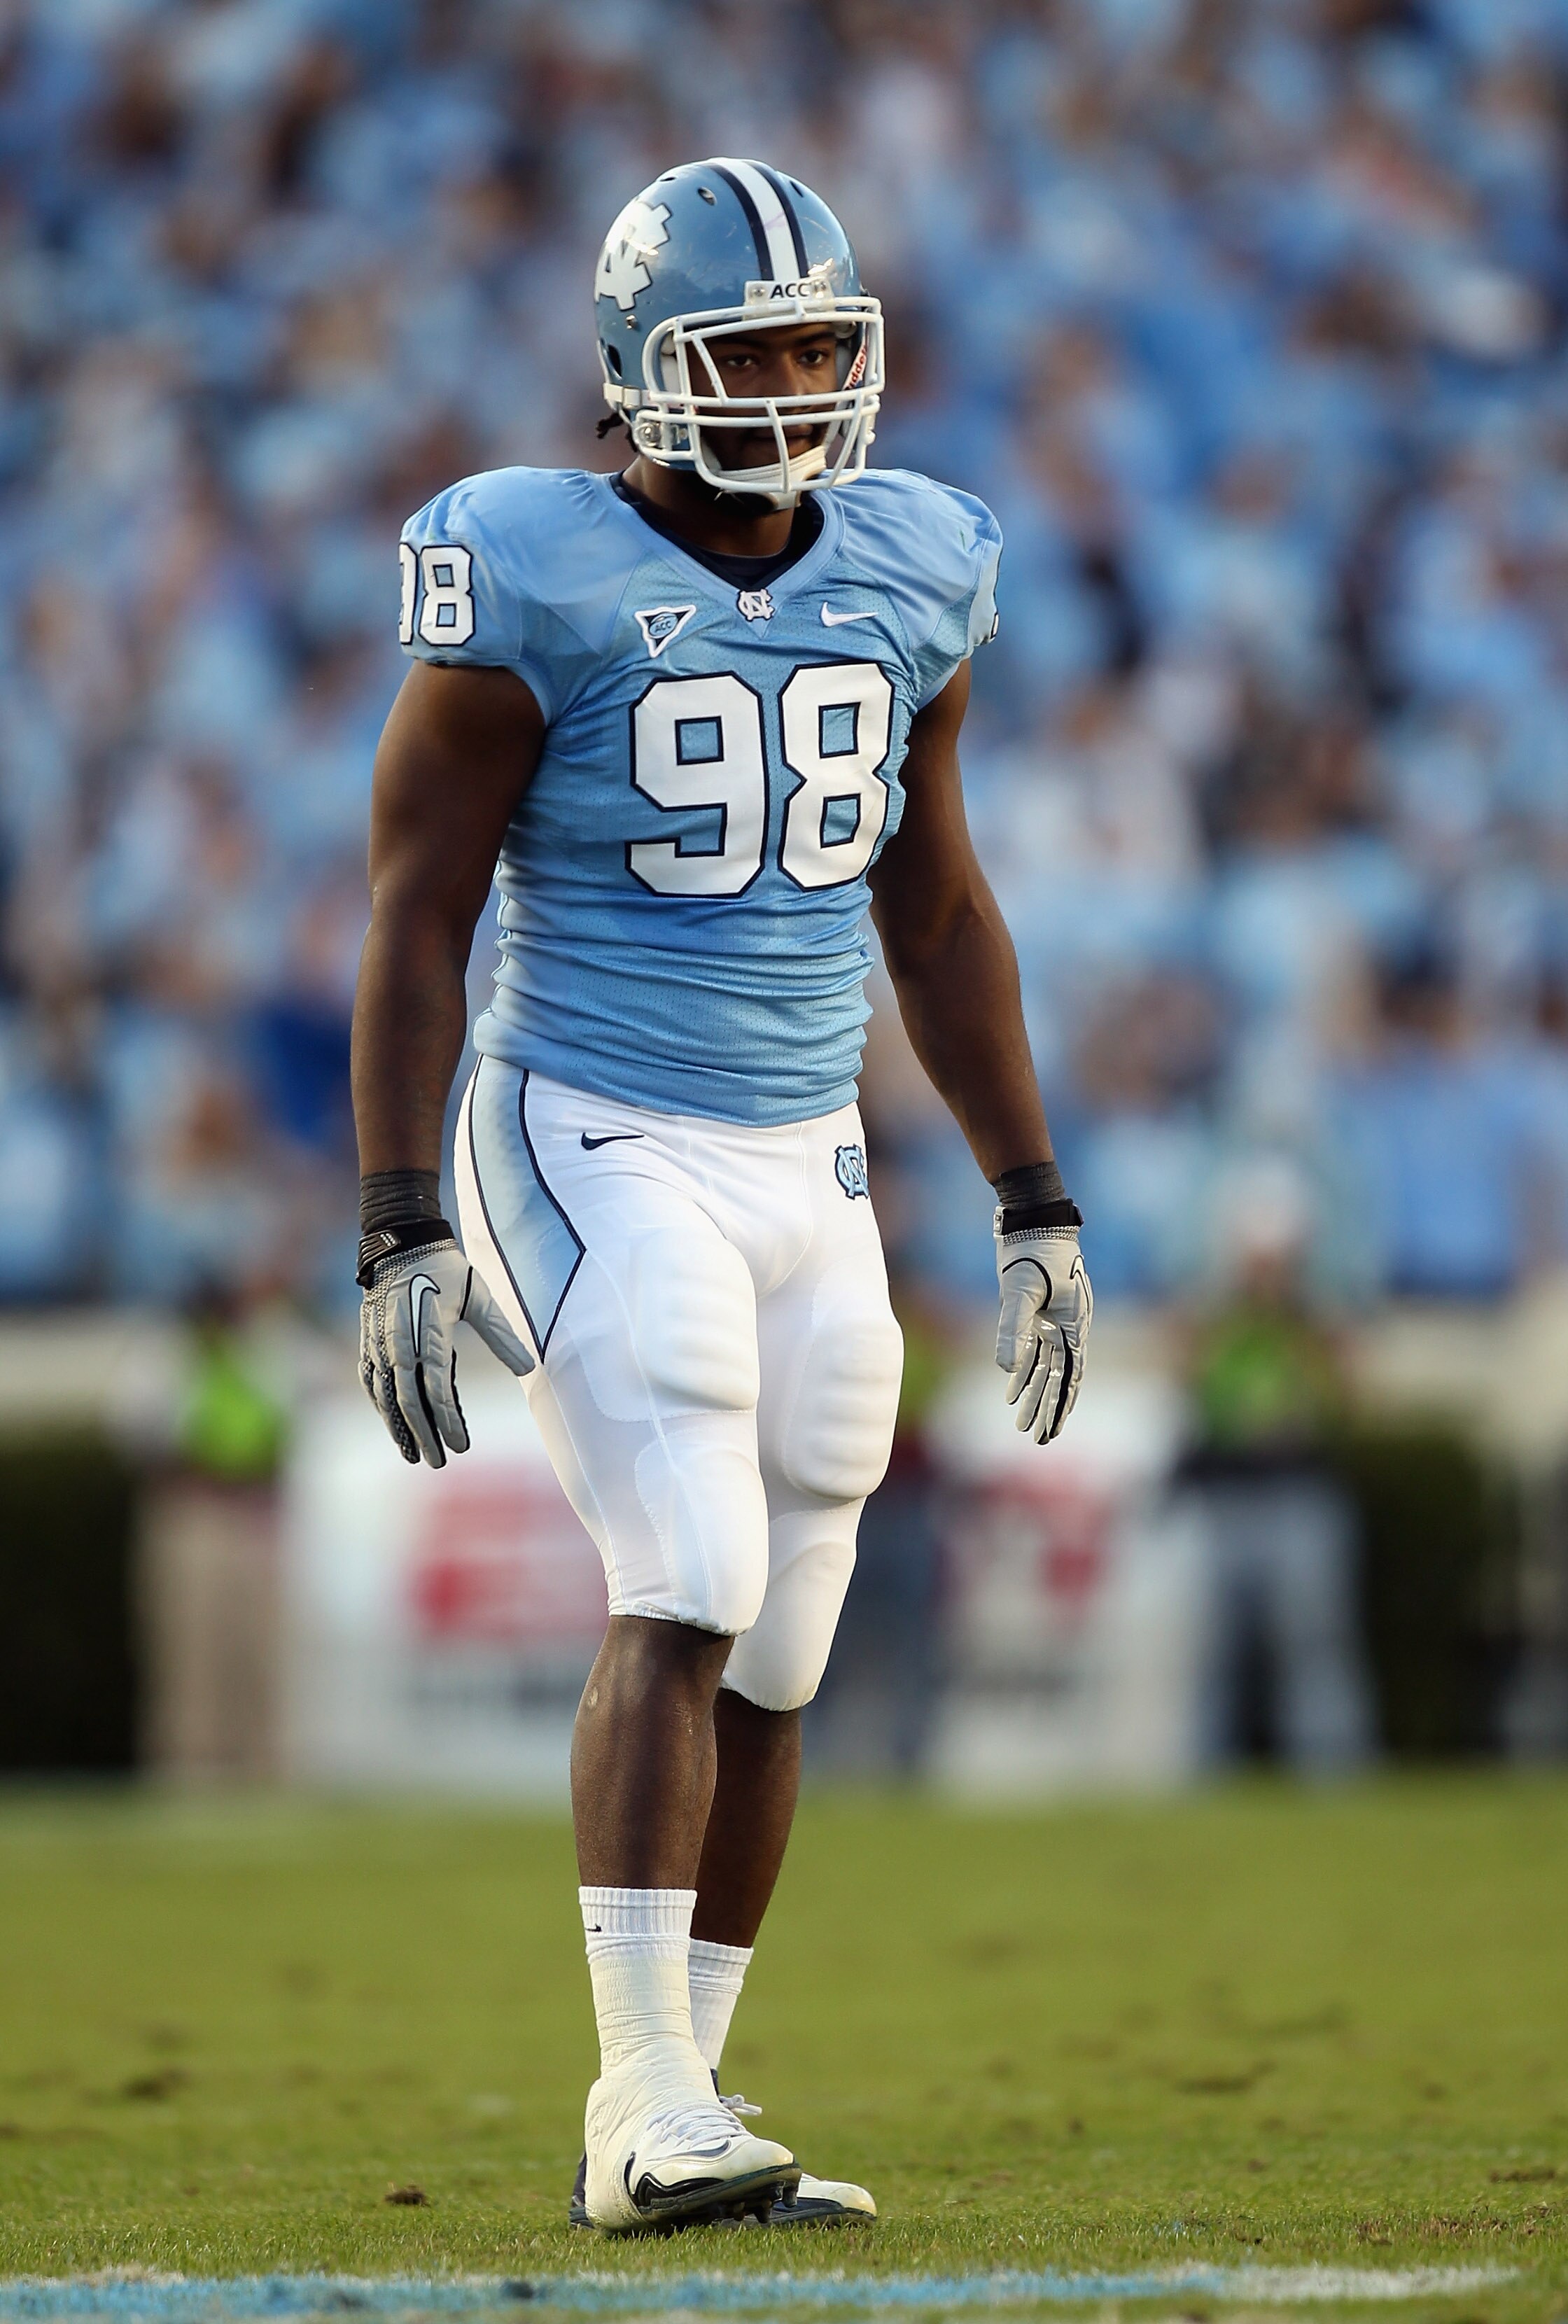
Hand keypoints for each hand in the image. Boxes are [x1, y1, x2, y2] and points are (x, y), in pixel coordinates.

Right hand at [359, 1236, 533, 1466]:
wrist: (401, 1240)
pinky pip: (369, 1379)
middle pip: (408, 1400)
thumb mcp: (478, 1296)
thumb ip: (501, 1334)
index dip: (448, 1421)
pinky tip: (390, 1420)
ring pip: (385, 1395)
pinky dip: (379, 1403)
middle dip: (423, 1434)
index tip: (461, 1446)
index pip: (438, 1389)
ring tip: (412, 1453)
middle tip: (438, 1462)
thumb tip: (528, 1368)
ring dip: (398, 1426)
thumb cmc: (445, 1268)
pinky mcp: (368, 1339)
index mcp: (428, 1333)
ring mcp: (379, 1342)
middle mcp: (399, 1343)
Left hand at [994, 1222, 1091, 1442]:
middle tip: (1038, 1439)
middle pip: (1058, 1378)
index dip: (1059, 1406)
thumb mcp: (1019, 1291)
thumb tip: (1006, 1368)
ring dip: (1034, 1394)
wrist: (1034, 1220)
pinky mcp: (1039, 1314)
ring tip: (1022, 1423)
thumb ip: (1012, 1328)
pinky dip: (1024, 1370)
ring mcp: (1055, 1322)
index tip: (1051, 1431)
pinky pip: (1034, 1350)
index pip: (1068, 1376)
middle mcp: (1068, 1328)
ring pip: (1045, 1368)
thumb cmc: (1032, 1252)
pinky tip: (1011, 1388)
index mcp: (1073, 1325)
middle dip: (1047, 1409)